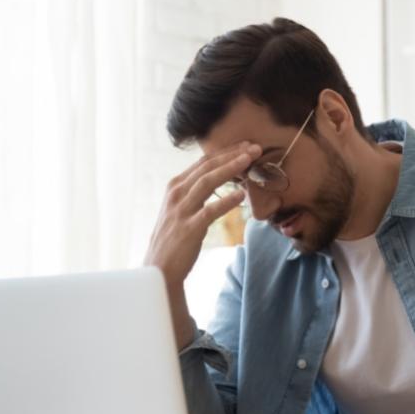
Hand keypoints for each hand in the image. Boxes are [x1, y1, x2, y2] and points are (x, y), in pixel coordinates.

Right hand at [144, 141, 260, 286]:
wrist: (159, 268)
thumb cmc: (175, 238)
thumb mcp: (181, 208)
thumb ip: (196, 192)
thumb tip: (218, 177)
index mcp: (176, 186)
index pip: (204, 162)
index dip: (226, 151)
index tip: (247, 145)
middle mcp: (176, 193)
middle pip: (207, 167)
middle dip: (232, 154)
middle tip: (255, 147)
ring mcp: (181, 210)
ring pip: (207, 182)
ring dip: (230, 169)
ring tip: (250, 160)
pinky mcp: (189, 228)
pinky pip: (209, 211)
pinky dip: (226, 202)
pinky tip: (241, 196)